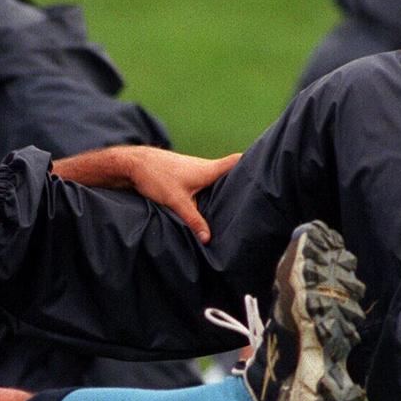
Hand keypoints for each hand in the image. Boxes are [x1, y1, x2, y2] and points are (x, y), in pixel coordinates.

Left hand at [54, 146, 239, 242]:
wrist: (133, 164)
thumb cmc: (156, 177)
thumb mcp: (176, 202)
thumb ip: (193, 220)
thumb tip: (209, 239)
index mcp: (208, 169)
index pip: (237, 162)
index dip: (253, 163)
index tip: (268, 170)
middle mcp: (204, 167)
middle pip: (230, 172)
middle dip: (241, 183)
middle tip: (257, 196)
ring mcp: (195, 170)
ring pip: (216, 179)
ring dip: (225, 189)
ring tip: (238, 204)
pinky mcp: (185, 175)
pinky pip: (205, 183)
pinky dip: (211, 191)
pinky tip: (212, 204)